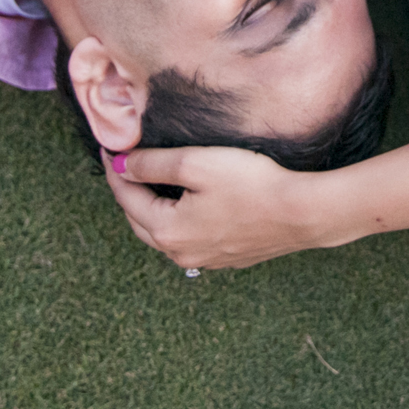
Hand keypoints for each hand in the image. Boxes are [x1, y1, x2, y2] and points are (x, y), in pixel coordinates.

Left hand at [103, 146, 328, 270]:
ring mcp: (205, 259)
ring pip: (165, 234)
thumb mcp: (195, 163)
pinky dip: (179, 223)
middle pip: (140, 221)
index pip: (127, 197)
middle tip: (123, 167)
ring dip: (153, 211)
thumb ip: (153, 164)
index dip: (115, 170)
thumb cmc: (250, 184)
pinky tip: (188, 207)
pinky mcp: (228, 258)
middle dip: (129, 193)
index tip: (107, 149)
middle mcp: (180, 253)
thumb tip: (121, 165)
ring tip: (151, 185)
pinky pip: (191, 240)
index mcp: (167, 230)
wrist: (301, 213)